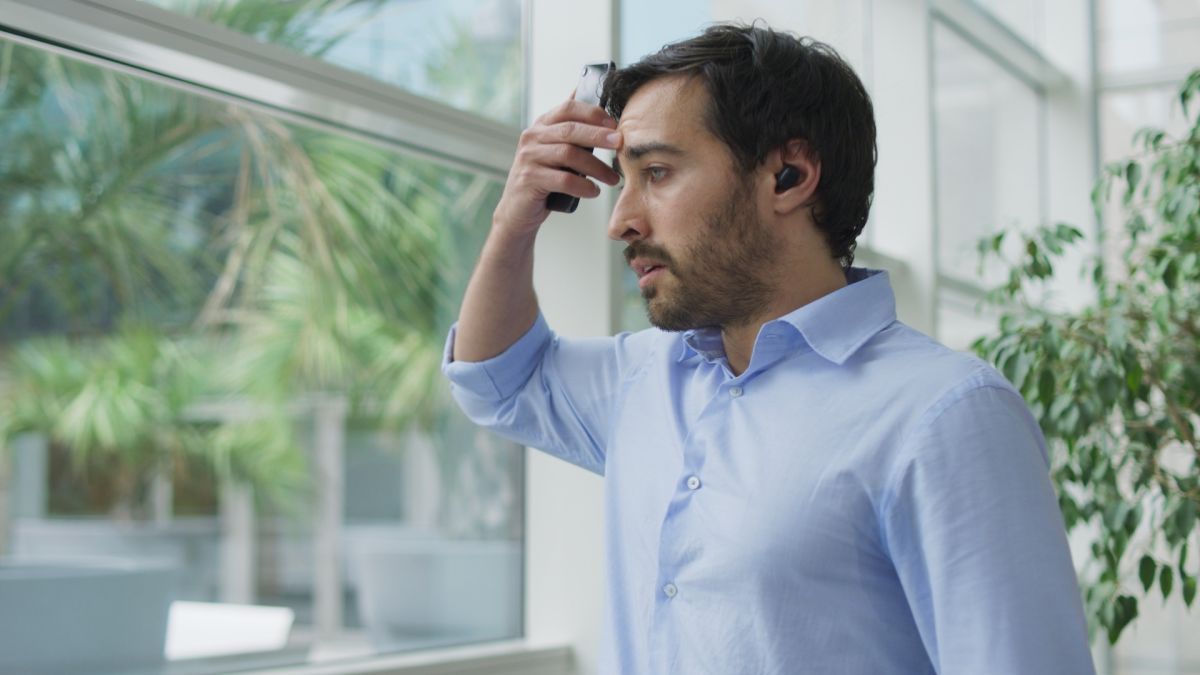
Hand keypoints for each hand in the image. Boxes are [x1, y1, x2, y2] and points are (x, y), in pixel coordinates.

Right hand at [492, 97, 621, 237]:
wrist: (517, 211)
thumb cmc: (545, 180)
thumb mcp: (556, 151)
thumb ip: (574, 134)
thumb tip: (602, 113)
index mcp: (541, 125)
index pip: (568, 108)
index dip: (593, 113)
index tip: (614, 123)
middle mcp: (532, 137)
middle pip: (570, 130)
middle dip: (598, 135)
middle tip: (620, 143)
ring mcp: (528, 157)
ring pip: (568, 154)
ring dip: (596, 167)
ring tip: (612, 178)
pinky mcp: (529, 179)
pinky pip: (563, 180)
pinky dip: (583, 186)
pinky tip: (594, 191)